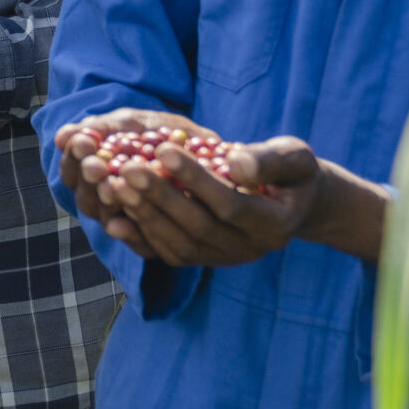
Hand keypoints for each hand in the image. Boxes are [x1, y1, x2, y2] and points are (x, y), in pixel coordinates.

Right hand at [51, 109, 216, 254]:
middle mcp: (108, 200)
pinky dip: (135, 232)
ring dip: (108, 202)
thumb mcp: (135, 122)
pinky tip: (132, 219)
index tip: (83, 142)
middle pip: (86, 199)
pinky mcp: (157, 241)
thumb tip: (61, 136)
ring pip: (107, 220)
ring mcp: (131, 221)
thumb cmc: (164, 133)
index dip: (73, 158)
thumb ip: (102, 129)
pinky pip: (140, 243)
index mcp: (97, 172)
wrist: (211, 152)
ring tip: (115, 184)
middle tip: (97, 165)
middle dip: (90, 180)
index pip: (72, 171)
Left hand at [56, 119, 389, 266]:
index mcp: (274, 225)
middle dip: (160, 196)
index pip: (229, 204)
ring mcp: (225, 259)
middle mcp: (249, 249)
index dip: (195, 179)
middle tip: (127, 167)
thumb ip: (268, 161)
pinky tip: (114, 214)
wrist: (292, 203)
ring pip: (179, 244)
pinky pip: (168, 253)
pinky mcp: (204, 260)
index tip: (163, 149)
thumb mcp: (294, 158)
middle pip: (197, 226)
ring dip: (144, 215)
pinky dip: (140, 235)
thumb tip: (234, 163)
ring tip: (115, 184)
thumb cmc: (292, 172)